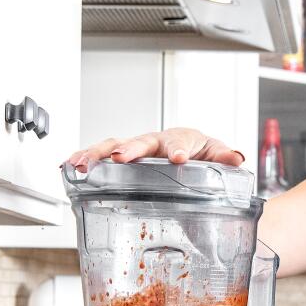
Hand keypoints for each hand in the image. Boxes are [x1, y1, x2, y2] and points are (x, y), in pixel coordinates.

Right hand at [66, 127, 244, 171]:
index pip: (180, 141)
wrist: (188, 154)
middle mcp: (155, 142)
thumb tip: (236, 157)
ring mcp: (137, 150)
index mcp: (181, 139)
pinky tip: (69, 165)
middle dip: (131, 148)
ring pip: (115, 145)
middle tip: (121, 156)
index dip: (177, 150)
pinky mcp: (122, 160)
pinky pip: (101, 157)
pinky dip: (85, 158)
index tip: (178, 159)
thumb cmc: (199, 153)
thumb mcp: (216, 155)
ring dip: (98, 153)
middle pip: (142, 141)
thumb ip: (224, 158)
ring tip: (84, 163)